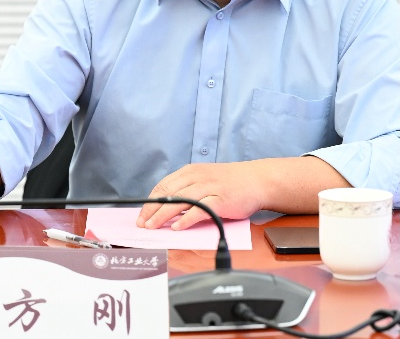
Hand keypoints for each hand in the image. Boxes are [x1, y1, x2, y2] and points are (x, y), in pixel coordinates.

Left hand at [136, 162, 267, 230]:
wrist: (258, 179)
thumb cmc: (229, 182)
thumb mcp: (203, 178)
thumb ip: (186, 189)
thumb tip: (166, 207)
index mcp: (189, 172)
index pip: (162, 186)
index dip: (149, 202)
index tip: (141, 215)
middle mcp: (196, 177)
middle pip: (167, 194)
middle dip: (152, 210)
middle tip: (143, 224)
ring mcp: (209, 188)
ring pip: (180, 201)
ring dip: (163, 215)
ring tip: (153, 227)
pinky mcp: (221, 200)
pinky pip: (200, 210)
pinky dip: (187, 219)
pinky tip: (177, 227)